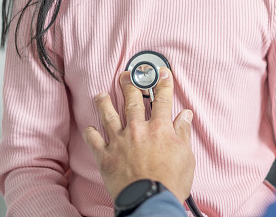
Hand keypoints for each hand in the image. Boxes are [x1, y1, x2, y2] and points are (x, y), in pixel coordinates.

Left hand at [82, 68, 194, 201]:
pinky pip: (93, 141)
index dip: (163, 84)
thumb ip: (183, 133)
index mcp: (160, 128)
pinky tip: (88, 128)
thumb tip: (185, 116)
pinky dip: (90, 134)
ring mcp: (119, 142)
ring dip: (104, 103)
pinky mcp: (105, 157)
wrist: (150, 201)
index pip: (163, 99)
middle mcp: (138, 130)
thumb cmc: (170, 182)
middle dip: (130, 86)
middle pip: (132, 102)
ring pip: (109, 116)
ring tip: (101, 95)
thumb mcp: (186, 156)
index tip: (162, 74)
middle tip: (126, 75)